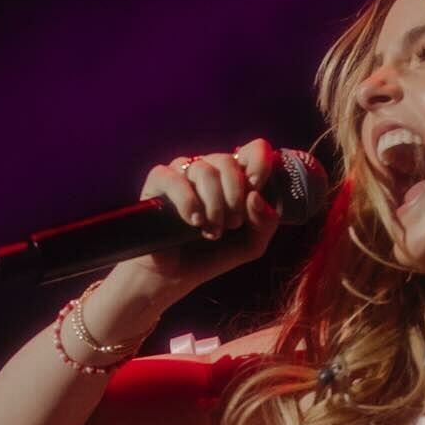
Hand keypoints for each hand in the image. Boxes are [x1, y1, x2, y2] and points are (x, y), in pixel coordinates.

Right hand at [132, 139, 283, 297]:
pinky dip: (188, 203)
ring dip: (214, 205)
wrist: (177, 274)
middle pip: (228, 161)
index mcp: (235, 177)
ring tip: (212, 231)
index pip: (254, 149)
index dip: (260, 165)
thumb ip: (265, 223)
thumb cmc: (214, 254)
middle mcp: (209, 168)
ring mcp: (183, 172)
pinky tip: (193, 222)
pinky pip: (175, 179)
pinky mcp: (159, 181)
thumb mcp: (251, 244)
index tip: (257, 190)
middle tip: (231, 225)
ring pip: (204, 170)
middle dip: (234, 198)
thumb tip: (256, 197)